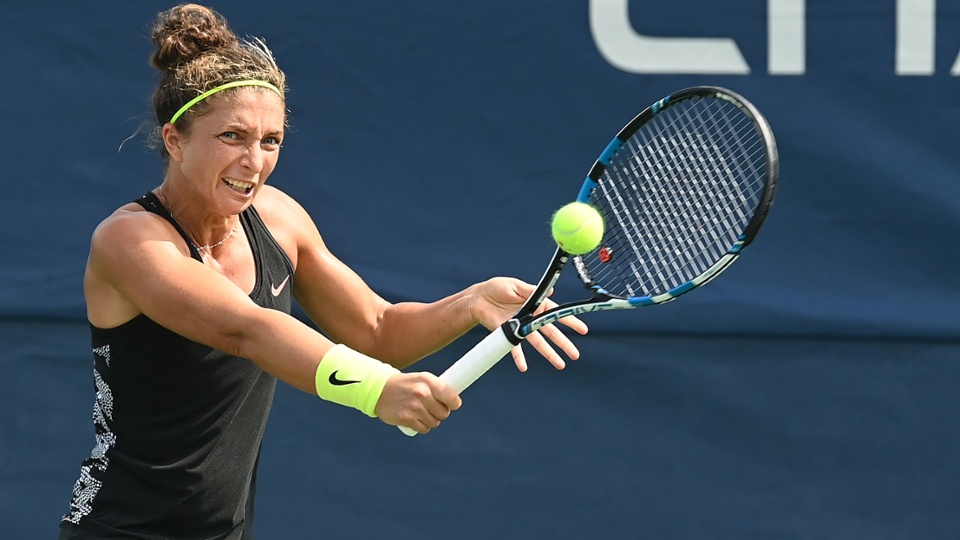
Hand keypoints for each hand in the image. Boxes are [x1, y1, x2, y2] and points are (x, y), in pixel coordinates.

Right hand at [375, 372, 461, 433]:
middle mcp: (422, 393)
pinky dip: (421, 426)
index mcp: (428, 381)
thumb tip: (455, 402)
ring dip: (430, 420)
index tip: (451, 404)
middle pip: (444, 413)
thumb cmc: (405, 385)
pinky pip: (424, 429)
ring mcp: (414, 407)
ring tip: (420, 411)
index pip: (452, 398)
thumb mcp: (422, 379)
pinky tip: (414, 418)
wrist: (379, 390)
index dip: (453, 403)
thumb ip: (438, 389)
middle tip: (430, 407)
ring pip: (434, 422)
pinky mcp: (406, 418)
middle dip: (440, 413)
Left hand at [470, 277, 587, 371]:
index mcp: (536, 304)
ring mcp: (520, 327)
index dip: (569, 321)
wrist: (478, 298)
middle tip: (575, 354)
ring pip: (538, 343)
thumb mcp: (515, 286)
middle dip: (564, 343)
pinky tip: (524, 367)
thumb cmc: (497, 288)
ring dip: (549, 354)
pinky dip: (519, 358)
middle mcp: (531, 317)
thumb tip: (550, 290)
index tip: (582, 329)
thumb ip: (531, 290)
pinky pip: (515, 348)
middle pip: (551, 332)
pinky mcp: (508, 333)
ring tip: (560, 364)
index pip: (556, 313)